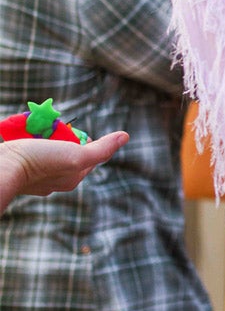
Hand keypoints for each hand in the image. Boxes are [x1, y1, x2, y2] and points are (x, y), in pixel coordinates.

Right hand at [0, 131, 125, 213]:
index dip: (87, 142)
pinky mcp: (19, 169)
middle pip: (68, 154)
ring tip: (43, 130)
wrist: (0, 169)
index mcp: (71, 180)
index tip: (78, 133)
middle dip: (66, 140)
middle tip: (59, 129)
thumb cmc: (39, 162)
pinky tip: (28, 135)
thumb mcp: (76, 156)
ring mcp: (35, 176)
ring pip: (48, 152)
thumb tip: (125, 136)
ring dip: (48, 139)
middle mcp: (54, 181)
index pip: (89, 157)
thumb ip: (100, 149)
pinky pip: (31, 153)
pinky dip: (32, 142)